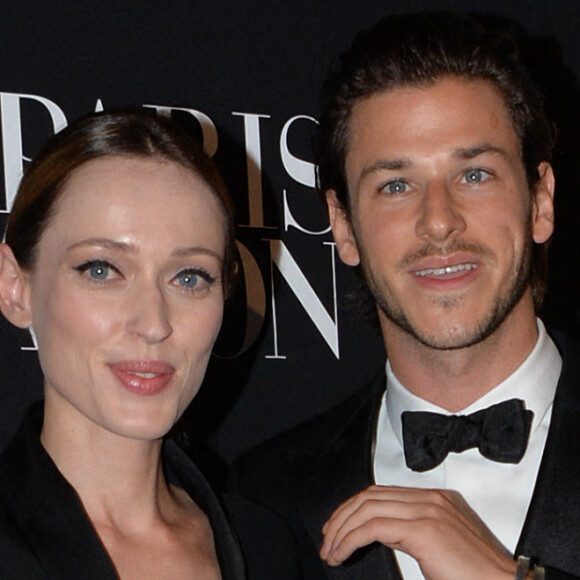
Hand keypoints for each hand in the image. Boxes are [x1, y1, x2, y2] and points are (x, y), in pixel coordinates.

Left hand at [320, 485, 518, 579]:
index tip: (338, 527)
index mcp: (433, 498)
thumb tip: (380, 530)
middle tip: (327, 539)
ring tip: (330, 551)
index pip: (381, 493)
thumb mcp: (438, 544)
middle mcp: (428, 498)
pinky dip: (349, 539)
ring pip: (367, 508)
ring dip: (341, 529)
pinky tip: (341, 554)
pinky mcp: (423, 529)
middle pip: (369, 496)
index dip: (353, 508)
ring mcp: (426, 510)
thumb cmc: (474, 575)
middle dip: (342, 516)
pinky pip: (372, 527)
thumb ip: (410, 530)